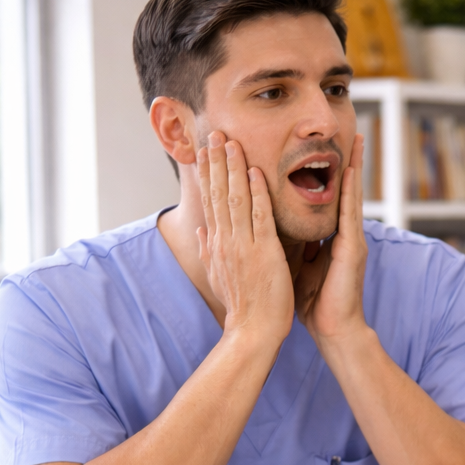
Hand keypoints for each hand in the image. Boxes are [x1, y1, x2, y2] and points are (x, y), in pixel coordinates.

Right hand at [196, 131, 292, 342]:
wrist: (253, 331)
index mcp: (217, 245)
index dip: (207, 174)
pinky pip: (260, 217)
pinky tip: (255, 172)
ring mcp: (243, 246)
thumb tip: (201, 231)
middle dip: (216, 162)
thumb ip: (209, 251)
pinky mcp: (264, 253)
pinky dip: (257, 193)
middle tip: (215, 133)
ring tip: (231, 142)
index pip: (211, 202)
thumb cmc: (242, 307)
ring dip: (233, 168)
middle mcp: (226, 241)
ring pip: (236, 199)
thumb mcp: (218, 277)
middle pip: (219, 194)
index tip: (204, 151)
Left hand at [296, 133, 368, 341]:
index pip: (325, 198)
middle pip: (342, 189)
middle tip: (349, 131)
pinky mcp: (353, 248)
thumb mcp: (295, 264)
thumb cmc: (312, 302)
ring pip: (351, 195)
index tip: (320, 148)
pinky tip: (351, 171)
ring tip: (356, 140)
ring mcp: (351, 240)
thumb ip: (288, 243)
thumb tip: (269, 225)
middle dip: (344, 161)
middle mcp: (342, 234)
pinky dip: (351, 191)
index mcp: (328, 237)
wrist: (332, 329)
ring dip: (354, 166)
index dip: (324, 173)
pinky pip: (351, 213)